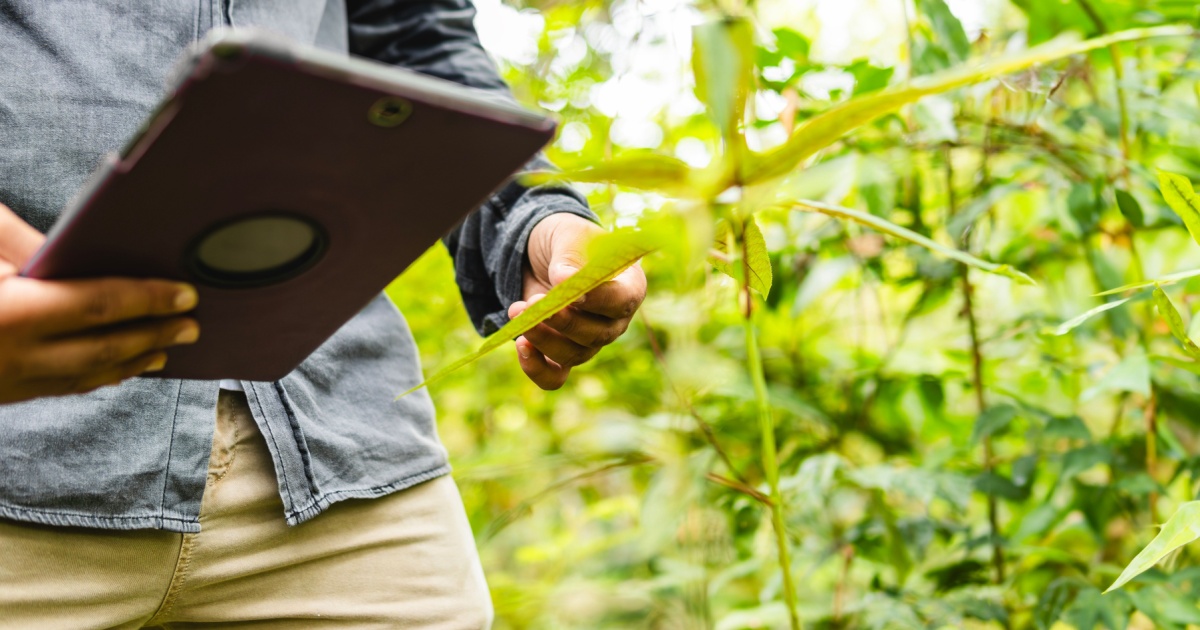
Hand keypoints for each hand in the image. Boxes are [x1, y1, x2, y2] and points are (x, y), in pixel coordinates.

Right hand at [0, 203, 200, 403]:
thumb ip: (19, 240)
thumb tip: (81, 243)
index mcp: (12, 313)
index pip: (98, 305)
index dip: (149, 299)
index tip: (186, 294)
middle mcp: (16, 355)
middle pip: (104, 348)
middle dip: (154, 335)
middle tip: (192, 327)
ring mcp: (9, 381)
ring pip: (84, 376)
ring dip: (132, 362)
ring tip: (166, 349)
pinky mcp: (3, 394)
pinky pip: (60, 389)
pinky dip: (96, 378)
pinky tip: (119, 370)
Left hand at [508, 213, 646, 389]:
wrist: (543, 255)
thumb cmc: (565, 240)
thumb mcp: (567, 236)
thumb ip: (569, 257)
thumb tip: (564, 281)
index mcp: (628, 286)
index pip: (622, 301)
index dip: (600, 301)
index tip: (575, 293)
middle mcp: (614, 320)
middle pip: (597, 335)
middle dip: (563, 322)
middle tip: (533, 303)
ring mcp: (590, 341)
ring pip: (573, 355)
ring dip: (542, 339)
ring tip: (516, 311)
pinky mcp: (562, 355)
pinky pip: (555, 376)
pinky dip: (536, 368)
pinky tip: (520, 345)